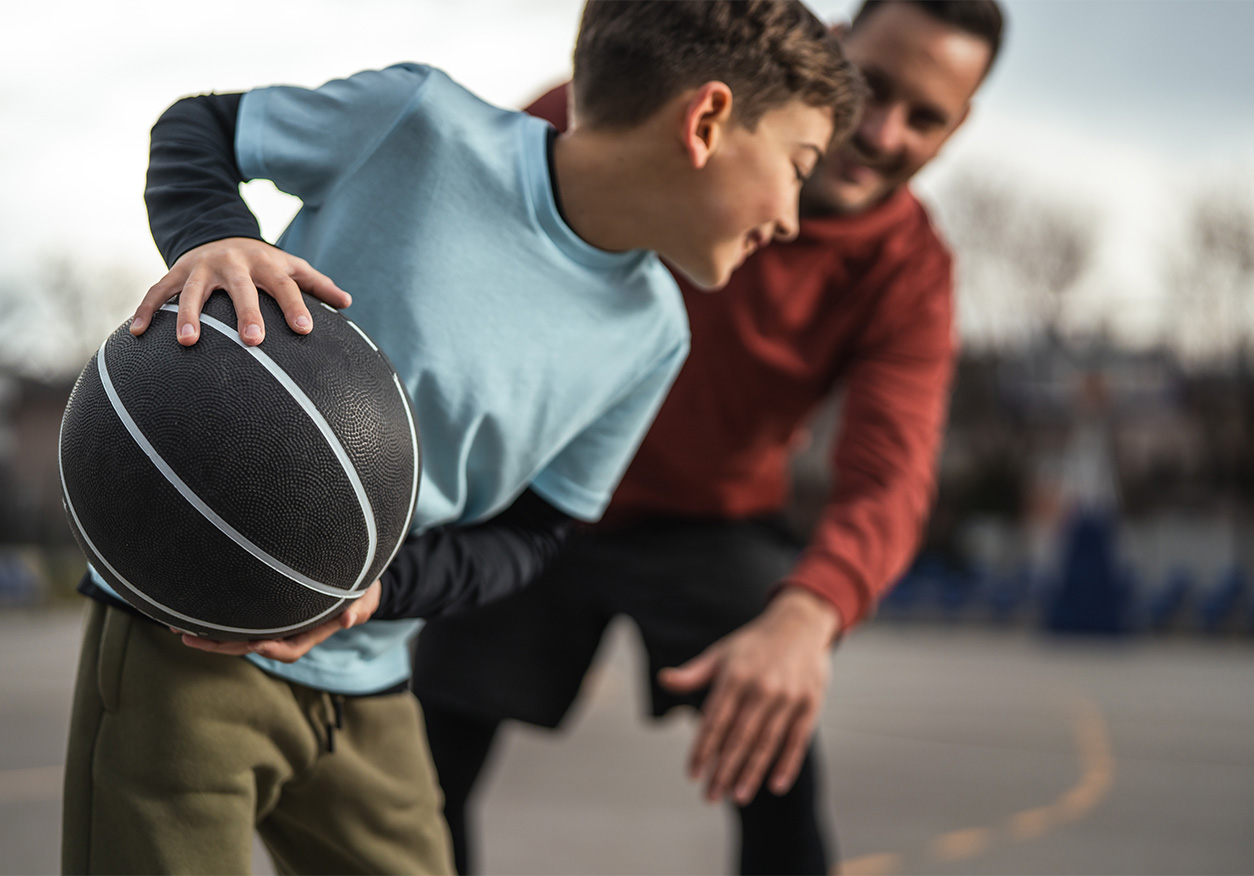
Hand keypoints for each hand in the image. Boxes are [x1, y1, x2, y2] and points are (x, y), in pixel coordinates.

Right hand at [130, 237, 351, 346]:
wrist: (218, 234)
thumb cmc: (262, 263)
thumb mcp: (290, 266)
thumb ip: (317, 284)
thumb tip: (348, 303)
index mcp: (265, 264)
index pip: (285, 286)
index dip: (296, 306)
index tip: (305, 330)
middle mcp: (233, 263)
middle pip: (241, 288)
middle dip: (247, 312)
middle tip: (253, 341)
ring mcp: (202, 266)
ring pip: (194, 290)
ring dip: (189, 314)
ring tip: (189, 342)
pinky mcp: (176, 272)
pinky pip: (158, 291)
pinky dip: (147, 310)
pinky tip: (138, 333)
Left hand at [175, 580, 381, 661]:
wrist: (354, 578)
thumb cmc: (362, 588)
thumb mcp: (368, 596)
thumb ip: (362, 606)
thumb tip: (350, 619)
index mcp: (312, 632)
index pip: (289, 648)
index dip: (272, 649)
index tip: (254, 644)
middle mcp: (289, 631)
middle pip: (253, 645)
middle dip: (223, 645)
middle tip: (191, 639)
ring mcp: (276, 621)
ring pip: (240, 633)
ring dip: (211, 635)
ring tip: (181, 629)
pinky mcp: (266, 609)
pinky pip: (240, 618)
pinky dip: (219, 618)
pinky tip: (195, 612)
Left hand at [658, 587, 841, 804]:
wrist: (800, 623)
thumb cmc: (753, 644)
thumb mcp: (721, 653)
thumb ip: (694, 673)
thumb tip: (663, 679)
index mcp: (734, 676)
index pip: (714, 721)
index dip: (702, 749)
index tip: (691, 774)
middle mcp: (760, 688)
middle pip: (738, 737)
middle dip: (722, 770)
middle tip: (710, 796)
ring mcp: (787, 697)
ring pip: (766, 742)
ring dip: (751, 772)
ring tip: (737, 796)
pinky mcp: (810, 704)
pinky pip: (797, 740)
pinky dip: (786, 764)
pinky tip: (774, 785)